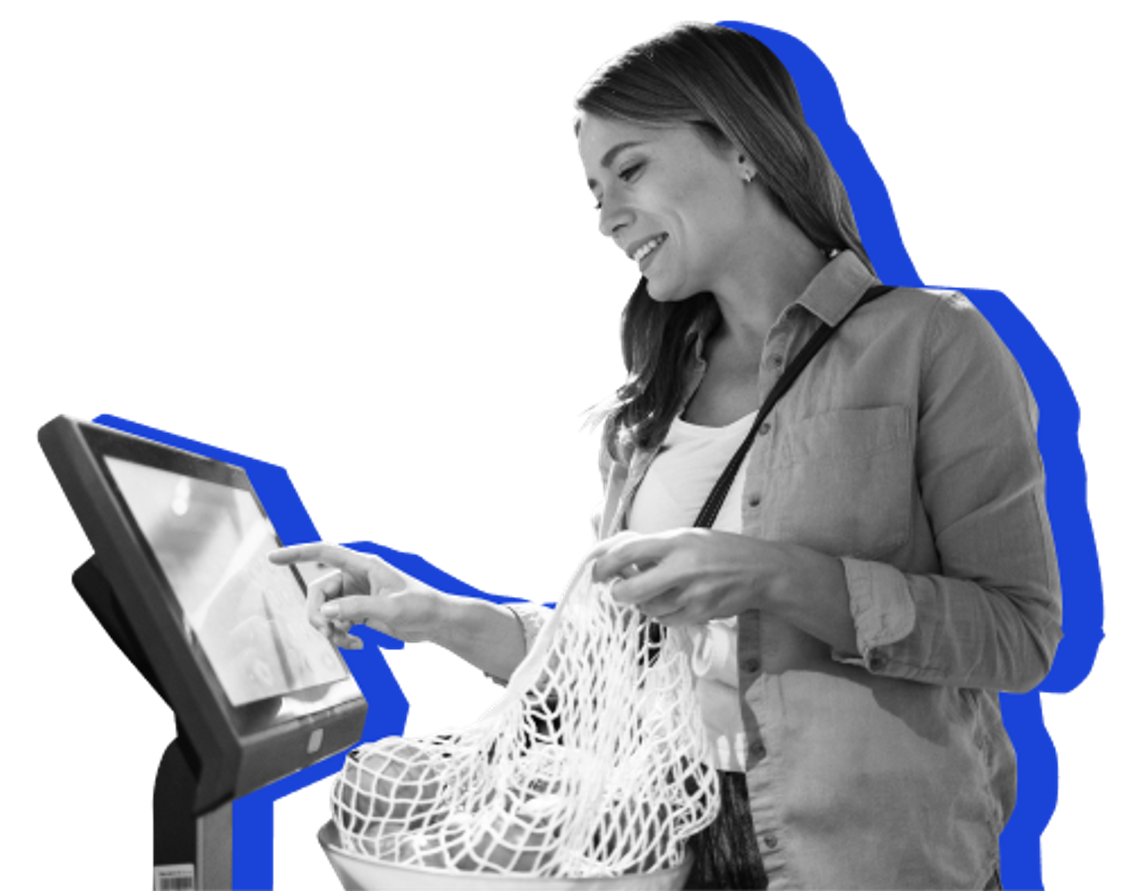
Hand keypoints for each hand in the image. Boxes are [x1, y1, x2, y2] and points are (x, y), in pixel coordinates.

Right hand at [267, 541, 444, 647]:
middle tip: (327, 632)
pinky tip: (357, 645)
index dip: (297, 553)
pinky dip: (340, 636)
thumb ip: (357, 608)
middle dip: (317, 614)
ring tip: (347, 641)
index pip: (323, 552)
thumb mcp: (390, 608)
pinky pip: (336, 623)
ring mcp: (356, 596)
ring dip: (329, 629)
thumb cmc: (421, 606)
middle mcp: (356, 577)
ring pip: (325, 610)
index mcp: (364, 565)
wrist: (437, 623)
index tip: (272, 558)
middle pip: (318, 591)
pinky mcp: (359, 613)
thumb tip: (325, 612)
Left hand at [588, 529, 792, 626]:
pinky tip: (670, 602)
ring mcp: (692, 594)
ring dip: (641, 603)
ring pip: (648, 608)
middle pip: (634, 590)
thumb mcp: (688, 536)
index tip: (598, 572)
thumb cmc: (720, 550)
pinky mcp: (700, 614)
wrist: (760, 571)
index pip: (629, 553)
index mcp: (677, 542)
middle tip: (615, 591)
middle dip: (618, 594)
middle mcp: (683, 568)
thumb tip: (621, 559)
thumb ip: (657, 547)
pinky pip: (666, 620)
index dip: (606, 565)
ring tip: (651, 592)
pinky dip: (661, 614)